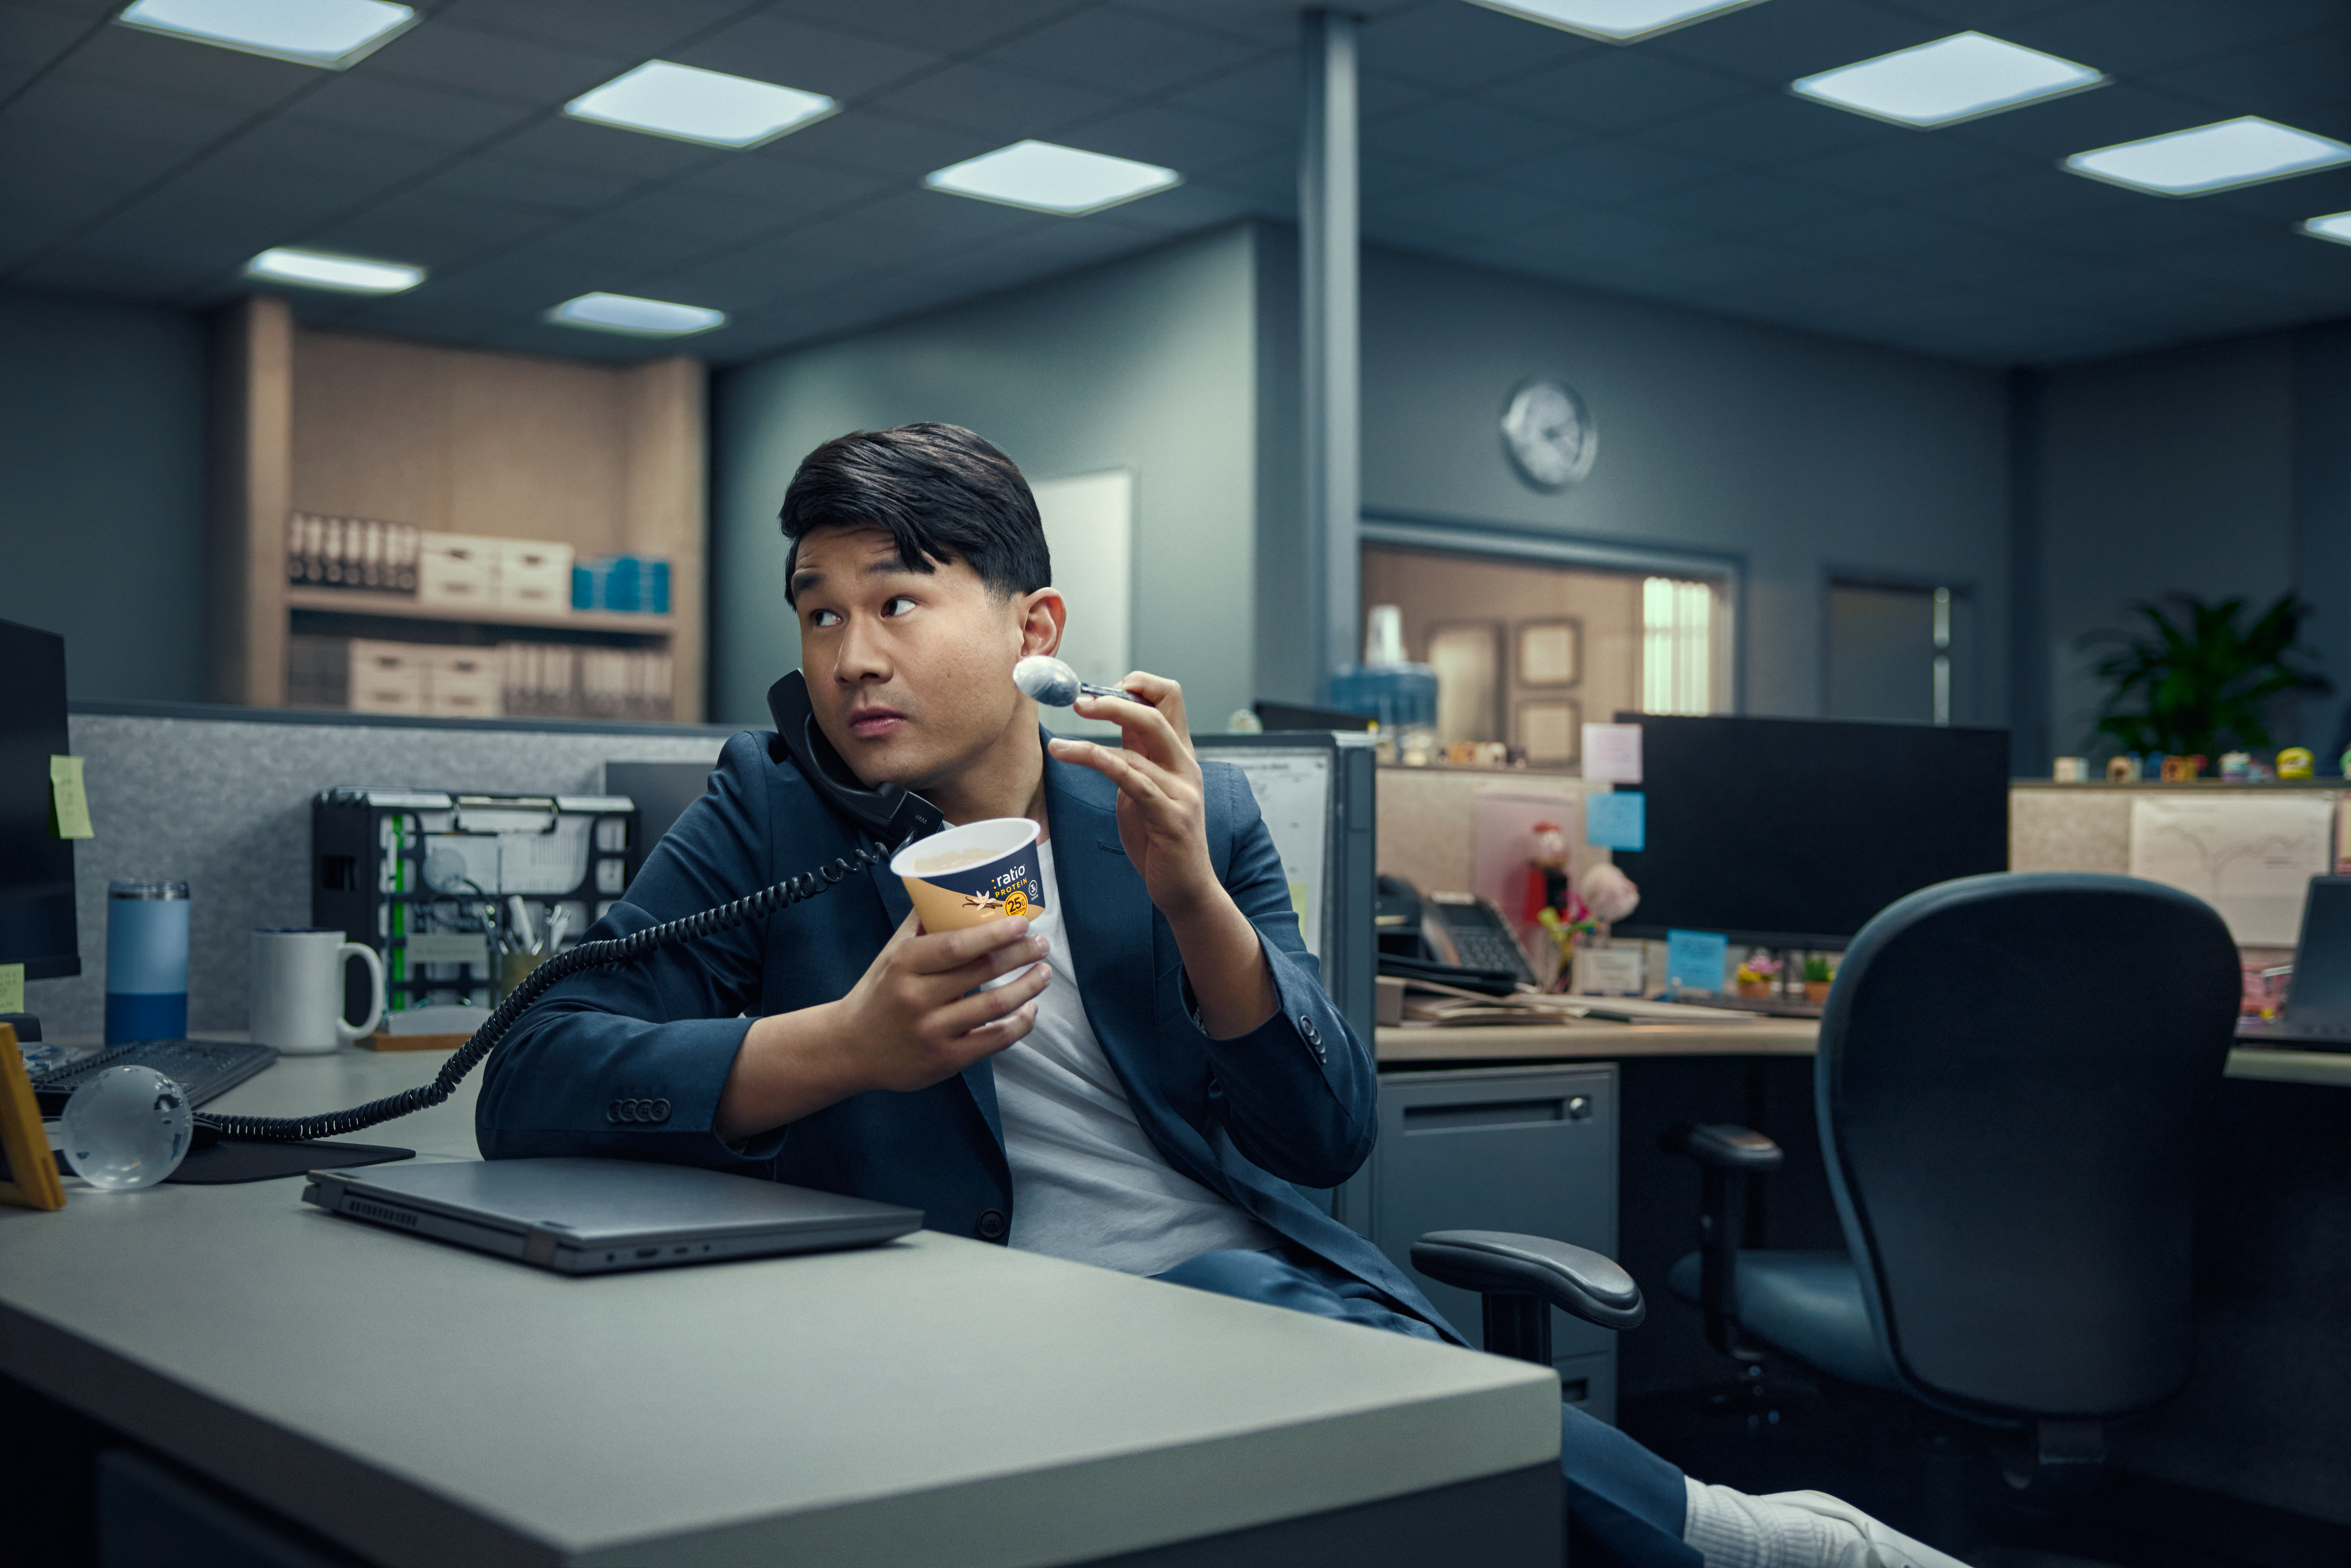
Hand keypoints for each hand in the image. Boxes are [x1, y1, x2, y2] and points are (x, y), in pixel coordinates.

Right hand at [717, 912, 1047, 1138]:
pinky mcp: (945, 1060)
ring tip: (1044, 972)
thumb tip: (951, 884)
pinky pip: (994, 1041)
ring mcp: (932, 1032)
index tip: (1022, 922)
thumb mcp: (891, 954)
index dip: (995, 933)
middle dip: (1021, 954)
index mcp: (905, 964)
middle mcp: (917, 998)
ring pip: (994, 1007)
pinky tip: (1030, 1009)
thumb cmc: (878, 993)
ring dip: (1028, 987)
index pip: (957, 945)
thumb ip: (921, 923)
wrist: (849, 1048)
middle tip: (1042, 944)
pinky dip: (1020, 1024)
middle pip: (982, 971)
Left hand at [1045, 672, 1219, 919]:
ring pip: (1141, 744)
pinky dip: (1102, 762)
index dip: (1135, 685)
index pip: (1168, 697)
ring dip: (1091, 739)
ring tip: (1059, 745)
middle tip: (1077, 703)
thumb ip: (1134, 755)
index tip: (1099, 692)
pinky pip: (1134, 780)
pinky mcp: (1171, 817)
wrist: (1186, 889)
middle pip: (1157, 710)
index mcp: (1180, 755)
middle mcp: (1185, 766)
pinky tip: (1075, 756)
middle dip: (1113, 700)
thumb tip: (1111, 719)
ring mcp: (1182, 791)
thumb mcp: (1144, 788)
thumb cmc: (1160, 840)